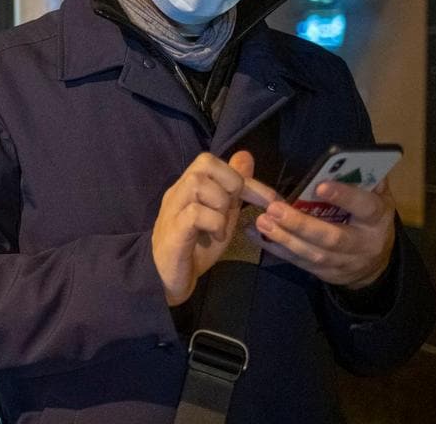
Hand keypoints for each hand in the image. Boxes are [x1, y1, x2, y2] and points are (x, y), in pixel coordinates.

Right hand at [152, 151, 254, 305]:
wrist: (167, 278)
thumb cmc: (195, 246)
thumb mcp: (222, 214)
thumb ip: (233, 189)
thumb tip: (246, 156)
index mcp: (189, 186)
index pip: (214, 161)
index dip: (244, 177)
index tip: (268, 200)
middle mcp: (178, 191)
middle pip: (204, 162)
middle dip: (230, 182)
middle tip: (234, 207)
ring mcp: (173, 209)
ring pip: (197, 183)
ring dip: (220, 202)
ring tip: (223, 223)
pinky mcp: (173, 230)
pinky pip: (195, 213)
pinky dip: (214, 222)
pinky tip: (217, 236)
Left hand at [252, 179, 395, 288]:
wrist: (375, 264)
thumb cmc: (367, 219)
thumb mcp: (375, 198)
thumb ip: (365, 179)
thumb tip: (351, 158)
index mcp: (377, 218)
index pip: (364, 207)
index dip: (344, 196)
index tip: (320, 186)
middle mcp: (364, 244)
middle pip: (333, 237)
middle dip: (302, 224)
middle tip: (275, 209)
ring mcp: (345, 262)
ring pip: (314, 253)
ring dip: (285, 238)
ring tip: (262, 222)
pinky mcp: (326, 273)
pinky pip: (300, 262)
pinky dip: (277, 249)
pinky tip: (257, 235)